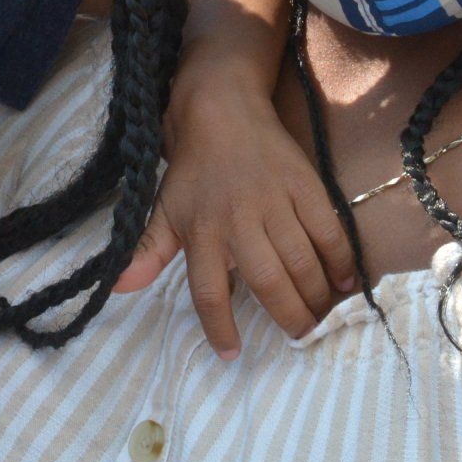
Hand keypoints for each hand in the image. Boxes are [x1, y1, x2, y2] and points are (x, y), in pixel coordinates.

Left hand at [114, 83, 356, 358]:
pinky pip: (327, 229)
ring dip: (314, 295)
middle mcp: (238, 218)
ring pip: (300, 260)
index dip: (220, 328)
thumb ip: (147, 252)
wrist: (222, 107)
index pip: (208, 291)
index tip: (232, 354)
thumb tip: (116, 287)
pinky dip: (339, 259)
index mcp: (201, 229)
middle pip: (266, 280)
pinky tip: (344, 283)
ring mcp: (275, 200)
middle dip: (287, 316)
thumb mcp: (163, 209)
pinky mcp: (305, 184)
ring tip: (320, 319)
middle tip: (300, 338)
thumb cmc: (192, 168)